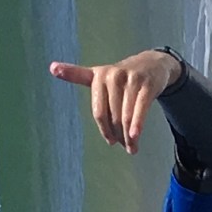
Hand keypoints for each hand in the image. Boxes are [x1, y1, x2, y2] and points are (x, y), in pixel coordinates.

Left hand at [49, 51, 179, 153]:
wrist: (151, 64)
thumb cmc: (123, 77)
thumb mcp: (101, 76)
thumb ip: (80, 80)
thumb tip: (60, 79)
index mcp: (98, 76)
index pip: (98, 111)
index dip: (104, 129)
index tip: (110, 142)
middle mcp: (112, 76)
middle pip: (113, 117)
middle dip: (119, 135)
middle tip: (125, 146)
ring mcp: (130, 79)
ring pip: (126, 117)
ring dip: (129, 137)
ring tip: (132, 147)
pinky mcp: (145, 85)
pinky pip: (140, 110)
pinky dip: (137, 126)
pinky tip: (135, 138)